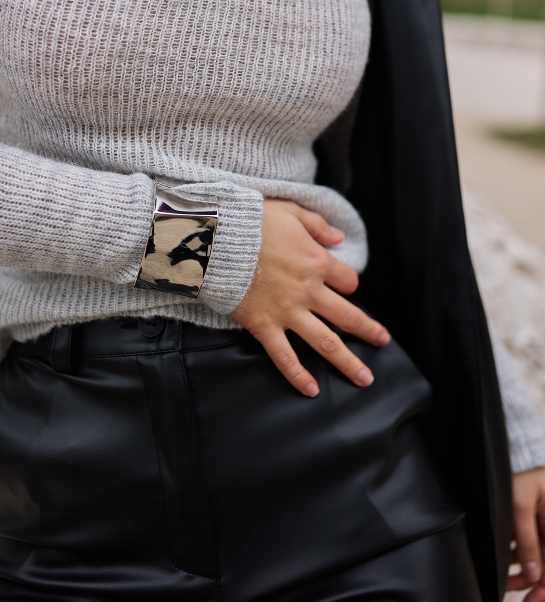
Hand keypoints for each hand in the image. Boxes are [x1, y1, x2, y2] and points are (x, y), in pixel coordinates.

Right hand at [231, 198, 390, 395]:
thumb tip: (339, 238)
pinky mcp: (264, 325)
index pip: (348, 280)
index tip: (343, 286)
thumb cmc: (252, 221)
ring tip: (364, 378)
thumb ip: (317, 225)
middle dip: (369, 330)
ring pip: (326, 342)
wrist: (218, 239)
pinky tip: (312, 390)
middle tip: (383, 341)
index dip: (349, 283)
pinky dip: (299, 375)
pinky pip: (285, 356)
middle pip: (348, 316)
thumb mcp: (290, 211)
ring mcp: (288, 311)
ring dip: (348, 361)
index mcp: (317, 262)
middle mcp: (309, 291)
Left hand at [507, 467, 544, 601]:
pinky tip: (507, 566)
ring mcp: (543, 527)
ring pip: (537, 559)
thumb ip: (527, 539)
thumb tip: (532, 573)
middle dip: (534, 584)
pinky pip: (528, 547)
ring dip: (524, 574)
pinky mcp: (532, 524)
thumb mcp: (521, 505)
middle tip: (520, 596)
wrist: (514, 458)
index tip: (533, 599)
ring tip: (506, 583)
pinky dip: (518, 558)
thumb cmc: (524, 476)